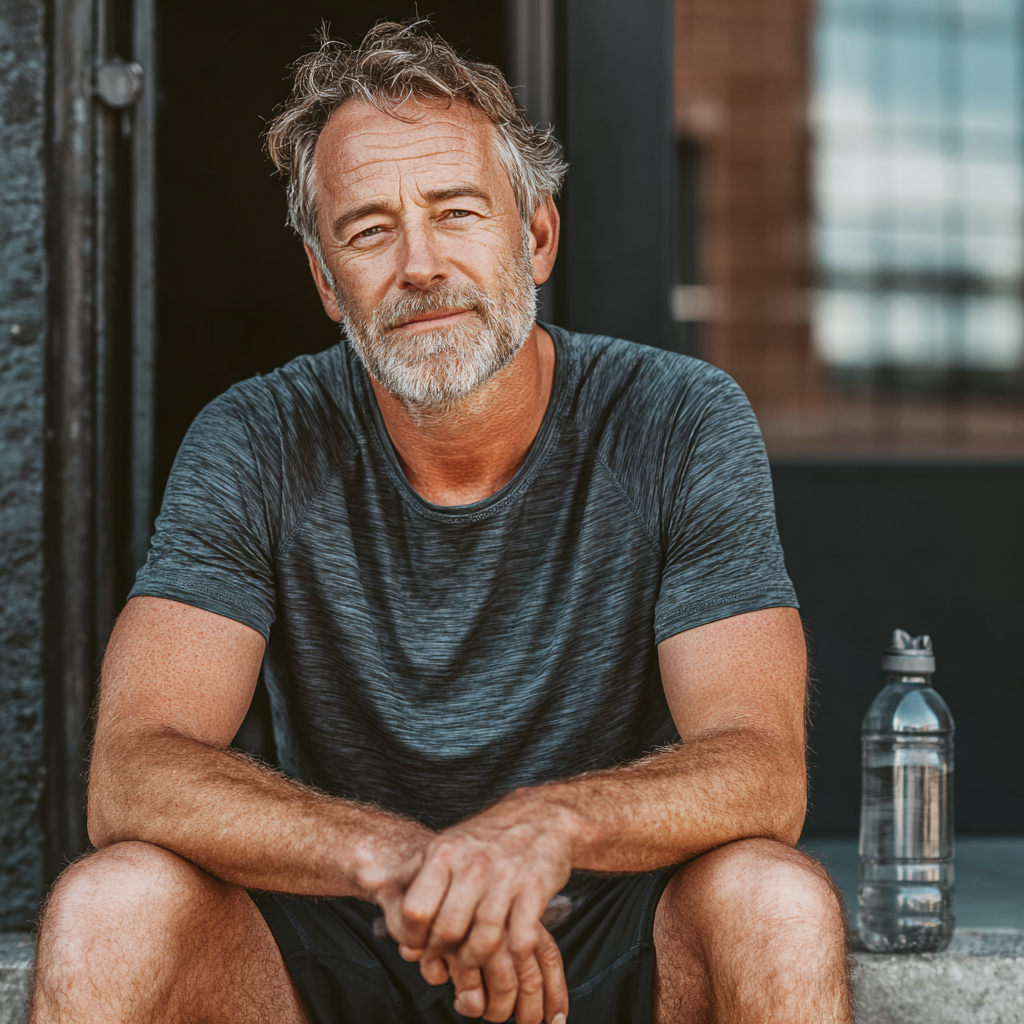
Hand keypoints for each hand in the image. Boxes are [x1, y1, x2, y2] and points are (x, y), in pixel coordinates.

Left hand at [385, 792, 575, 1021]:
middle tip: (446, 960)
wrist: (540, 816)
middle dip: (444, 954)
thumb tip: (365, 879)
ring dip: (476, 960)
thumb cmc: (485, 838)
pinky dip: (513, 952)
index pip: (415, 910)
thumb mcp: (442, 845)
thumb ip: (406, 869)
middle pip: (447, 929)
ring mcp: (505, 876)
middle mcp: (472, 864)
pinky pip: (520, 936)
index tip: (419, 945)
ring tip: (473, 960)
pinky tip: (508, 950)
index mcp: (444, 853)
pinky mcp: (535, 888)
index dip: (413, 938)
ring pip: (483, 938)